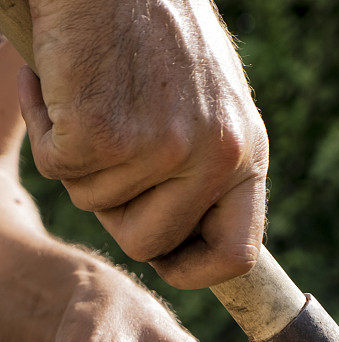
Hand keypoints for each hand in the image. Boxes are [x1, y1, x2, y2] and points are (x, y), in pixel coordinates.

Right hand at [19, 0, 268, 288]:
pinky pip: (58, 169)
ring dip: (80, 158)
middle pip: (147, 242)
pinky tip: (62, 81)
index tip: (166, 260)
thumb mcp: (206, 105)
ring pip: (95, 204)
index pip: (237, 254)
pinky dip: (46, 128)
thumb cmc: (153, 28)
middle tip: (110, 147)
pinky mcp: (106, 132)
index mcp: (246, 152)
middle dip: (115, 209)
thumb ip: (203, 170)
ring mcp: (163, 146)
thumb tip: (185, 235)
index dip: (194, 269)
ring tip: (94, 92)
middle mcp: (215, 155)